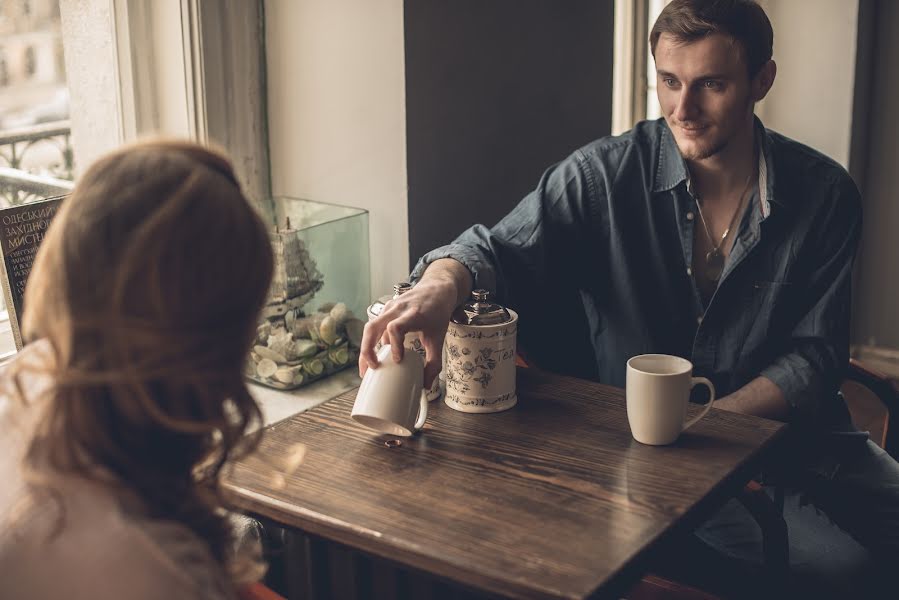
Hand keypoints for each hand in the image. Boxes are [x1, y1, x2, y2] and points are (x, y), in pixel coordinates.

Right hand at [359, 260, 471, 386]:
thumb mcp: (439, 338)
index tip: (398, 359)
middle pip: (373, 327)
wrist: (437, 289)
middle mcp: (398, 309)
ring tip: (366, 368)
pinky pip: (373, 326)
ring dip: (365, 348)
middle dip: (367, 350)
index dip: (393, 345)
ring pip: (369, 327)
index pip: (395, 327)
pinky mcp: (385, 310)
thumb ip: (434, 362)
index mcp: (413, 315)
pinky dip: (370, 342)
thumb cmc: (438, 312)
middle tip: (371, 369)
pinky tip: (373, 356)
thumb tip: (425, 385)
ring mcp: (389, 308)